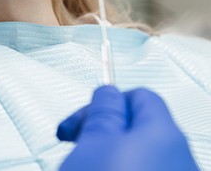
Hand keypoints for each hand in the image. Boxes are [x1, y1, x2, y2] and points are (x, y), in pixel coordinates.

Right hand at [57, 85, 198, 170]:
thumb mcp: (94, 140)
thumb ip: (103, 109)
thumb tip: (109, 91)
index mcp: (164, 133)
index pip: (140, 96)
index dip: (106, 101)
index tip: (81, 118)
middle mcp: (179, 156)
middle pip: (137, 126)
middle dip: (102, 129)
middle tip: (75, 141)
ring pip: (136, 152)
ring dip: (105, 151)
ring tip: (83, 163)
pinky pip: (141, 169)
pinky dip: (118, 168)